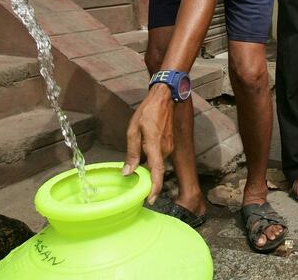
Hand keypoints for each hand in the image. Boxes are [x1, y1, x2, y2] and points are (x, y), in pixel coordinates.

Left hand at [123, 85, 173, 203]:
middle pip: (156, 170)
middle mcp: (165, 149)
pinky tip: (143, 153)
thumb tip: (127, 172)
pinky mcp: (170, 143)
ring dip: (148, 167)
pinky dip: (151, 159)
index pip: (157, 173)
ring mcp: (169, 147)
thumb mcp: (134, 130)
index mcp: (154, 146)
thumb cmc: (148, 112)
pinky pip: (159, 156)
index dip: (154, 189)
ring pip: (157, 163)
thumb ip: (132, 152)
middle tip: (134, 184)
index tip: (150, 200)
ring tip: (136, 165)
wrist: (165, 97)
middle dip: (146, 179)